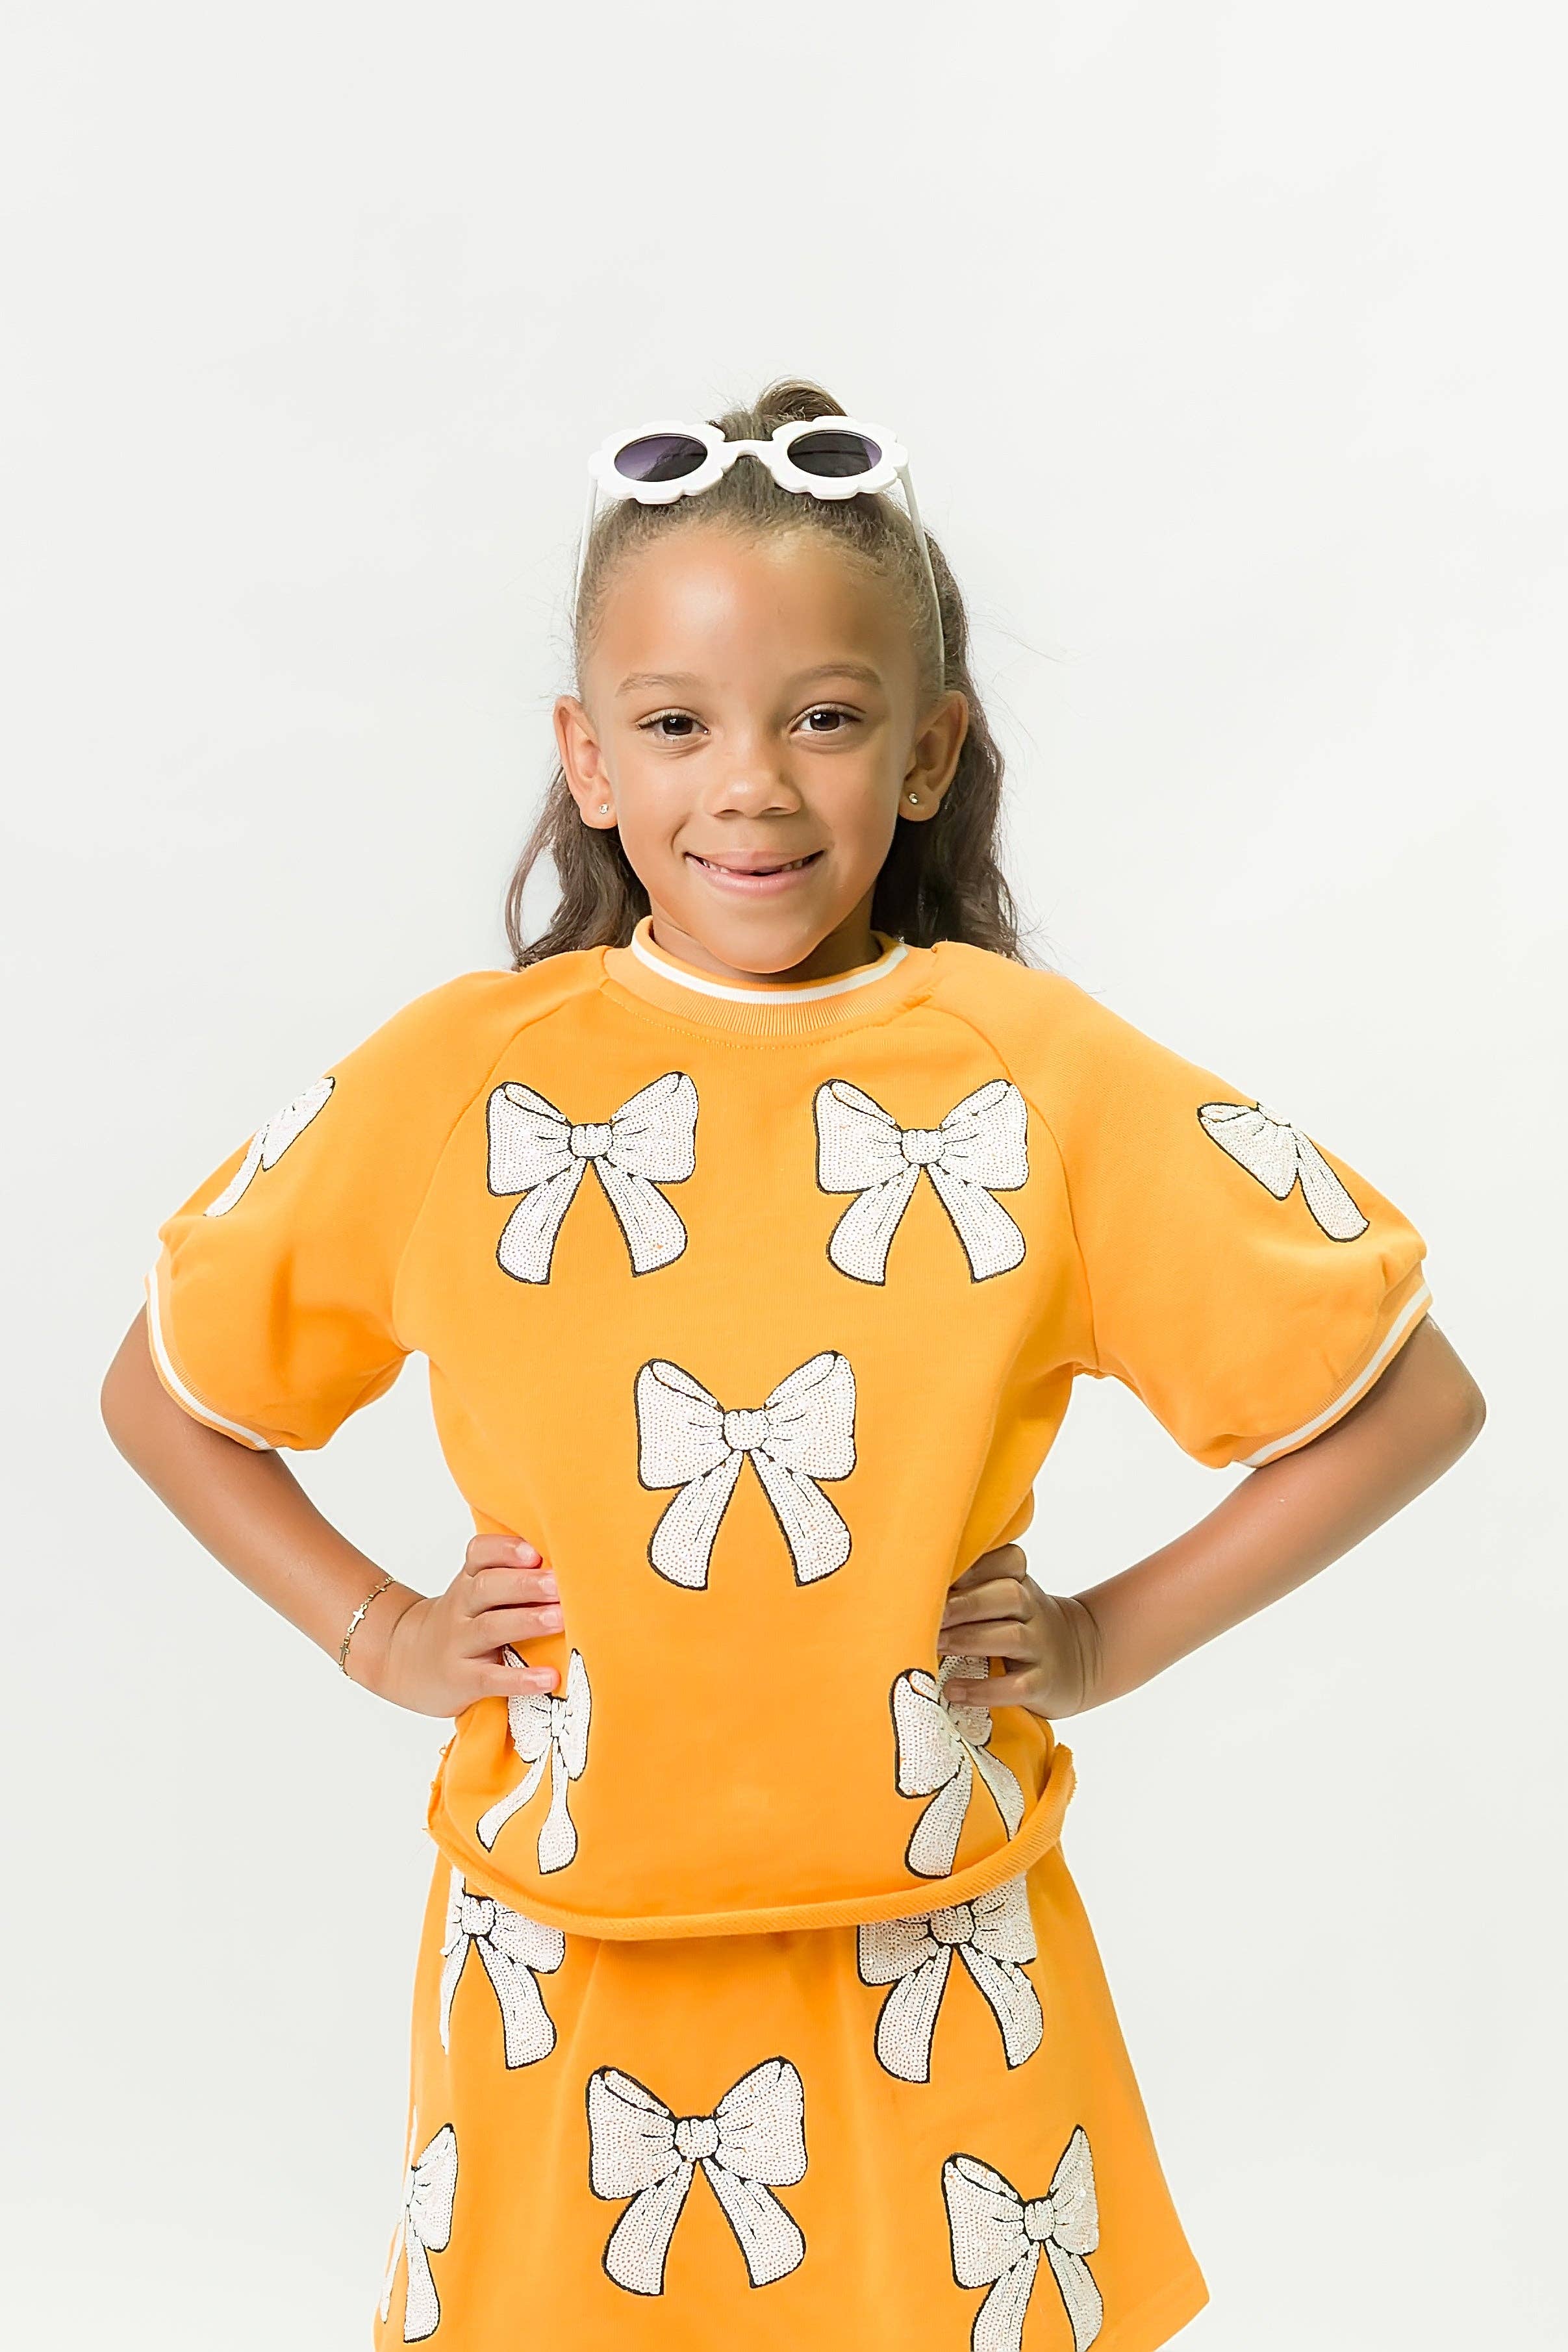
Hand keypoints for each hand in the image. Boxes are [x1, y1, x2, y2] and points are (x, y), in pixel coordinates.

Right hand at [354, 1535, 564, 1716]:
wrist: (405, 1661)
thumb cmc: (461, 1623)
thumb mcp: (476, 1594)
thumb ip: (511, 1578)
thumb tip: (574, 1570)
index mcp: (469, 1581)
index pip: (480, 1553)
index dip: (505, 1550)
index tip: (534, 1552)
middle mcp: (461, 1607)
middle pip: (487, 1587)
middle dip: (526, 1584)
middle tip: (560, 1584)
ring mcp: (459, 1644)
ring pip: (490, 1627)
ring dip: (527, 1621)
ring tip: (560, 1620)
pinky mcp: (461, 1680)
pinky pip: (491, 1678)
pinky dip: (521, 1678)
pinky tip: (548, 1678)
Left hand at [937, 1543, 1100, 1719]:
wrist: (1080, 1659)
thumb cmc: (1020, 1624)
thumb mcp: (1004, 1597)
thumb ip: (969, 1586)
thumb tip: (909, 1587)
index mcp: (1020, 1582)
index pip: (1007, 1561)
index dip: (975, 1565)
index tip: (938, 1573)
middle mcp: (1033, 1610)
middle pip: (1008, 1596)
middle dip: (965, 1604)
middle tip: (928, 1615)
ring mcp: (1042, 1646)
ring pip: (1012, 1637)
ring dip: (969, 1640)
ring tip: (934, 1647)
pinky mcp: (1044, 1683)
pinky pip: (1019, 1686)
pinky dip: (985, 1689)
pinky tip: (954, 1690)